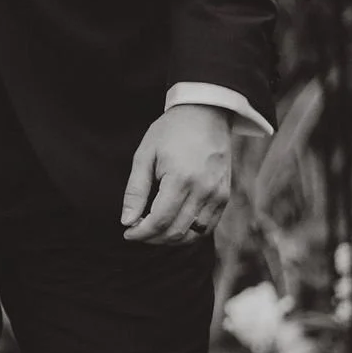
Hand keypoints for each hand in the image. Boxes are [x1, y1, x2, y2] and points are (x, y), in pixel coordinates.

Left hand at [121, 104, 232, 245]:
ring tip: (154, 229)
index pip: (160, 220)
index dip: (141, 233)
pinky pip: (208, 226)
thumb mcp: (145, 154)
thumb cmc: (171, 131)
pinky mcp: (224, 196)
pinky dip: (189, 232)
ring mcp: (217, 194)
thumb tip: (127, 221)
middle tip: (137, 230)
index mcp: (180, 178)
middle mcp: (203, 190)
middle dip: (153, 238)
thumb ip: (136, 190)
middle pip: (176, 231)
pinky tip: (174, 224)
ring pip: (193, 234)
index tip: (128, 232)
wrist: (206, 114)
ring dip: (171, 238)